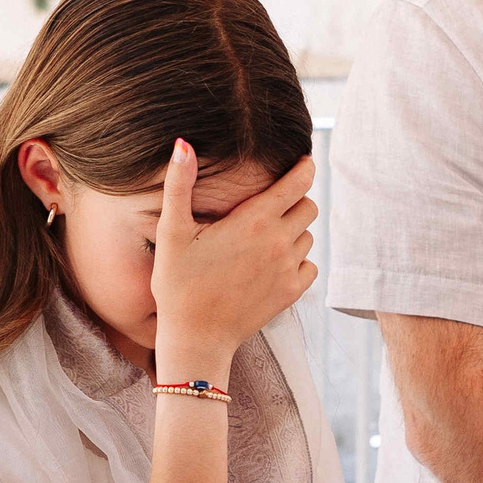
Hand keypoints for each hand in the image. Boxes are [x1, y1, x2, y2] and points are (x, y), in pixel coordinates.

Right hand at [150, 144, 315, 382]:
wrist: (195, 337)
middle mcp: (279, 241)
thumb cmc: (178, 284)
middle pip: (309, 206)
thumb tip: (182, 145)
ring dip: (294, 231)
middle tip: (270, 206)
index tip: (300, 162)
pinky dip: (297, 261)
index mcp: (254, 220)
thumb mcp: (172, 231)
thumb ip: (179, 185)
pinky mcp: (291, 293)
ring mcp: (288, 269)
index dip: (303, 168)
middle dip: (295, 201)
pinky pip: (310, 265)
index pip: (299, 181)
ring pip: (308, 236)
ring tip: (264, 238)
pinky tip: (271, 264)